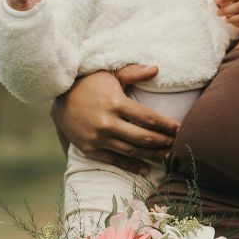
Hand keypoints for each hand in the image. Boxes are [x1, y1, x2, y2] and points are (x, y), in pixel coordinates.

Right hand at [51, 64, 180, 173]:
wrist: (59, 98)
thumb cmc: (89, 84)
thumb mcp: (110, 75)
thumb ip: (133, 73)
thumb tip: (156, 69)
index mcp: (115, 103)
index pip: (148, 118)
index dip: (167, 125)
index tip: (180, 128)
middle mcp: (106, 123)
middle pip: (143, 137)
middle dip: (164, 141)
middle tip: (178, 143)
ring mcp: (97, 138)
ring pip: (132, 151)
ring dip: (152, 155)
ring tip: (167, 154)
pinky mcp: (90, 149)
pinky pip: (115, 160)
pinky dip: (131, 166)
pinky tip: (145, 168)